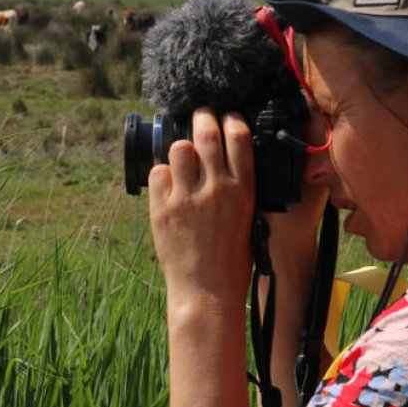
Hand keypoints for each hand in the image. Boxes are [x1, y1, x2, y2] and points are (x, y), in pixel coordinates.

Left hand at [149, 107, 255, 308]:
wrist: (207, 291)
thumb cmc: (233, 258)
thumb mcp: (250, 218)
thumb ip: (240, 186)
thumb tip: (230, 157)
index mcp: (243, 190)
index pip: (238, 136)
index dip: (231, 119)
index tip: (227, 116)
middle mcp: (215, 189)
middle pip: (206, 132)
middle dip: (202, 116)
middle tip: (200, 114)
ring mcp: (186, 198)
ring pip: (178, 148)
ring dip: (181, 146)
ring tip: (183, 153)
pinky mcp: (162, 208)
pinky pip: (157, 172)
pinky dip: (162, 172)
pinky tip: (168, 181)